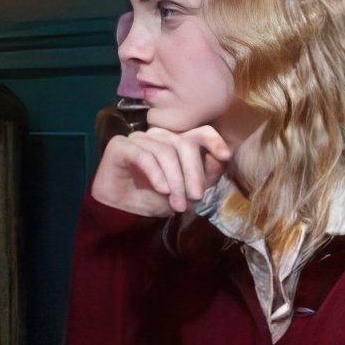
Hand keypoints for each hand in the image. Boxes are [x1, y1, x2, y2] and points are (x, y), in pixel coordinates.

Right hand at [91, 126, 231, 216]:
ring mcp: (139, 138)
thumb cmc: (156, 199)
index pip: (199, 132)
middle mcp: (159, 136)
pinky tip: (162, 190)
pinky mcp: (120, 145)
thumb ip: (206, 174)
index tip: (224, 156)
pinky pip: (144, 156)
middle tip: (196, 197)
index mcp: (177, 142)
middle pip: (184, 144)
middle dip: (193, 173)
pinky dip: (157, 175)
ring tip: (177, 203)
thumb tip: (222, 156)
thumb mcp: (188, 190)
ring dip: (175, 180)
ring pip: (165, 151)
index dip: (213, 141)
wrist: (124, 211)